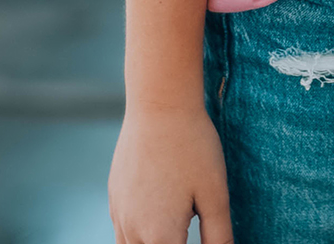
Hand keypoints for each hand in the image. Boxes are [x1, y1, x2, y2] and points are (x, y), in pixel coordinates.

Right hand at [109, 105, 232, 243]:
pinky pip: (122, 230)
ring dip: (152, 243)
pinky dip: (139, 233)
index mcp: (160, 236)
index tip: (199, 235)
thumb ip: (219, 236)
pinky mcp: (114, 196)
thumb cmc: (192, 146)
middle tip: (188, 226)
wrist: (160, 104)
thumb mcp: (216, 194)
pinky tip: (159, 211)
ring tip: (176, 226)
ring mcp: (119, 214)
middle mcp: (132, 231)